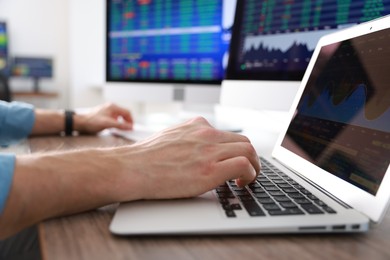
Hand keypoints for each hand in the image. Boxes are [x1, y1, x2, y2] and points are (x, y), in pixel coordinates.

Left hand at [74, 103, 132, 133]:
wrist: (80, 123)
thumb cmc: (92, 122)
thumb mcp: (107, 124)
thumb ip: (120, 125)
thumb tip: (130, 127)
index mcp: (113, 107)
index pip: (127, 112)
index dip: (131, 120)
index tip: (131, 128)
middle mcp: (111, 108)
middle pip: (124, 114)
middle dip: (127, 122)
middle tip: (127, 130)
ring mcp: (108, 111)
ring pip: (119, 117)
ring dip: (122, 123)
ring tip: (121, 130)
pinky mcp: (105, 116)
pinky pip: (114, 119)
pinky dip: (116, 124)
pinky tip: (114, 129)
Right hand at [112, 117, 260, 200]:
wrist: (131, 168)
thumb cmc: (145, 157)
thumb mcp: (170, 136)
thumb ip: (188, 138)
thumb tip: (196, 148)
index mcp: (196, 126)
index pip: (228, 134)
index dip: (236, 150)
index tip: (236, 160)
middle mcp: (206, 134)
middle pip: (243, 141)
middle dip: (250, 157)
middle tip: (248, 171)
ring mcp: (209, 151)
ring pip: (249, 151)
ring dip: (254, 167)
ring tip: (248, 180)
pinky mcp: (209, 170)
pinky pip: (244, 166)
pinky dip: (250, 175)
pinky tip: (241, 184)